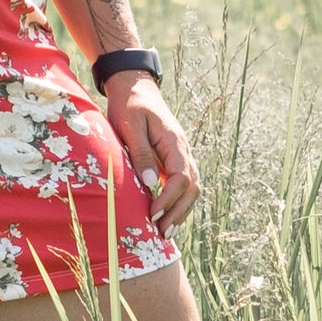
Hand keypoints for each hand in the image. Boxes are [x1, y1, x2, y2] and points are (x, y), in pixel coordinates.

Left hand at [102, 72, 200, 237]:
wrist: (134, 87)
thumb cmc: (129, 104)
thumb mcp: (130, 124)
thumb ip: (141, 152)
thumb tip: (151, 183)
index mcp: (174, 141)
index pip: (180, 177)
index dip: (169, 199)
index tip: (153, 213)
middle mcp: (183, 150)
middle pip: (192, 187)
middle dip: (178, 212)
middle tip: (161, 233)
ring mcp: (180, 155)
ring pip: (191, 188)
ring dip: (181, 211)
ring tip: (166, 233)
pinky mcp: (173, 159)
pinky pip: (182, 185)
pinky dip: (178, 203)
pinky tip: (167, 217)